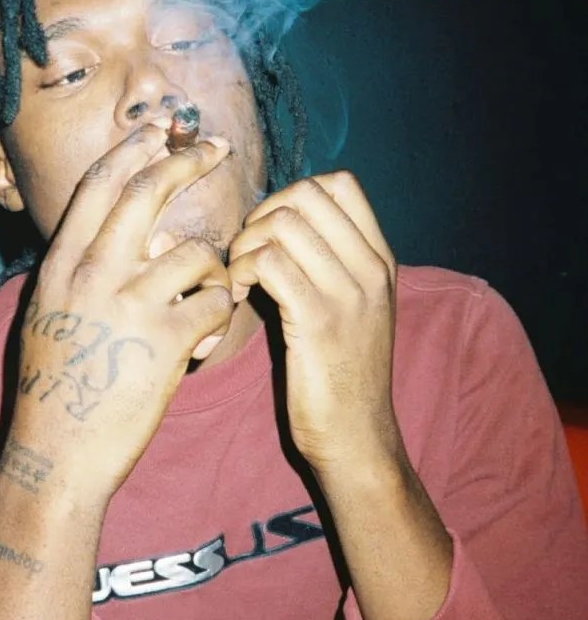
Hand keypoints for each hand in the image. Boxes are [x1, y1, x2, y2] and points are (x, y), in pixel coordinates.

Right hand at [11, 121, 233, 505]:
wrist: (56, 454)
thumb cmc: (54, 387)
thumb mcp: (50, 314)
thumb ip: (82, 270)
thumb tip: (125, 234)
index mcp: (62, 265)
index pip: (99, 186)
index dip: (132, 149)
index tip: (159, 130)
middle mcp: (93, 273)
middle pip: (146, 192)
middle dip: (186, 160)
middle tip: (216, 147)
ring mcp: (129, 304)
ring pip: (195, 253)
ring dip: (213, 272)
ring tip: (207, 299)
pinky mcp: (166, 341)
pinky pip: (215, 305)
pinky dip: (218, 320)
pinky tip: (200, 344)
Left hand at [228, 171, 399, 475]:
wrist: (357, 435)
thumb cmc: (342, 370)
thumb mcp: (353, 306)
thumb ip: (330, 260)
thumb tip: (280, 219)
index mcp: (380, 258)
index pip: (341, 184)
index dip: (293, 194)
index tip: (272, 231)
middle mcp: (370, 268)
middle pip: (307, 195)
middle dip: (263, 215)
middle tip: (248, 253)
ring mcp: (348, 293)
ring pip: (282, 225)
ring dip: (246, 245)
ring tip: (240, 277)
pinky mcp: (317, 321)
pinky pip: (268, 263)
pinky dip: (241, 271)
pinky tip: (239, 296)